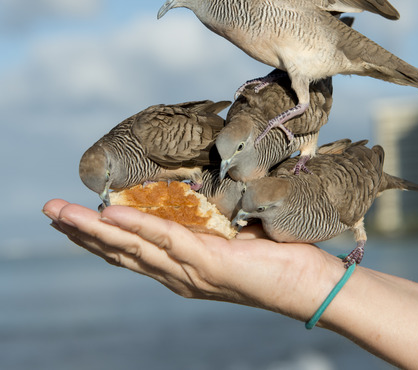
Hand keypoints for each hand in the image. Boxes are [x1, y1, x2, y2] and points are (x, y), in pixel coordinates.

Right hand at [42, 199, 346, 320]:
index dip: (98, 237)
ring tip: (63, 214)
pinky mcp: (209, 264)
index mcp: (180, 268)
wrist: (306, 283)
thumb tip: (192, 197)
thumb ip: (205, 223)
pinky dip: (137, 228)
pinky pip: (166, 242)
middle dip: (82, 233)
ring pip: (133, 248)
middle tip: (50, 212)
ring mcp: (190, 272)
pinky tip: (112, 216)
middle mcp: (177, 275)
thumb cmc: (271, 255)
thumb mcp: (228, 234)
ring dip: (95, 230)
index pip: (131, 252)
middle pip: (120, 252)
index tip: (72, 220)